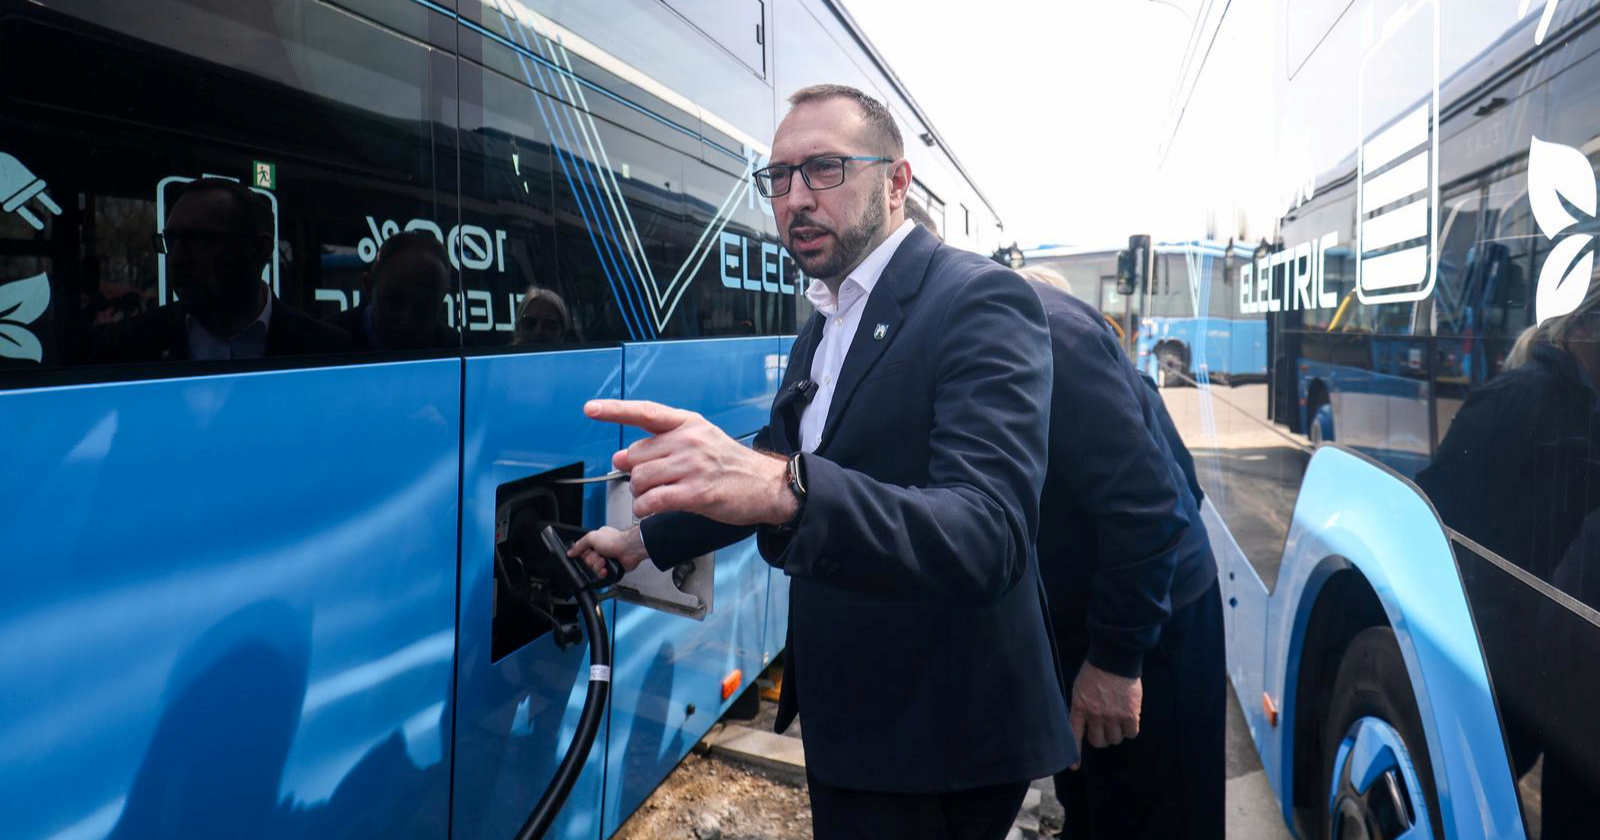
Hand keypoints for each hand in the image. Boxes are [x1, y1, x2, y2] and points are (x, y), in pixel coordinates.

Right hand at [568, 525, 647, 578]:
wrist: (629, 550)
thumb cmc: (616, 540)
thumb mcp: (592, 537)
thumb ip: (580, 544)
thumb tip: (570, 552)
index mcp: (596, 540)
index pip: (583, 551)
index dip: (583, 554)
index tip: (586, 553)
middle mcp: (601, 550)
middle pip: (587, 561)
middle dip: (592, 560)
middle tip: (599, 556)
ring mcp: (607, 559)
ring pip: (594, 568)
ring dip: (598, 566)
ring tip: (604, 561)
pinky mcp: (611, 568)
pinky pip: (601, 574)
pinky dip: (603, 572)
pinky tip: (606, 569)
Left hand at [584, 399, 796, 525]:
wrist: (767, 485)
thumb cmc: (731, 465)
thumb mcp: (698, 443)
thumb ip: (659, 447)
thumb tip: (620, 457)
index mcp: (689, 423)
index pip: (645, 412)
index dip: (615, 410)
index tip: (591, 409)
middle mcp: (689, 440)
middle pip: (636, 455)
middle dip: (635, 474)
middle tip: (650, 482)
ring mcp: (693, 466)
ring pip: (640, 479)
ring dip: (640, 494)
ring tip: (654, 498)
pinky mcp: (696, 493)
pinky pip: (653, 501)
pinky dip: (645, 508)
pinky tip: (652, 509)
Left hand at [1068, 661, 1142, 767]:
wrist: (1115, 658)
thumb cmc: (1095, 670)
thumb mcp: (1080, 688)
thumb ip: (1081, 706)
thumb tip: (1084, 721)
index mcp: (1080, 708)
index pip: (1074, 735)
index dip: (1075, 753)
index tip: (1075, 766)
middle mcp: (1096, 716)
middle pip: (1099, 742)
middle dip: (1101, 738)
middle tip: (1105, 729)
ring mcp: (1114, 716)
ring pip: (1115, 739)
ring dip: (1116, 734)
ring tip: (1117, 721)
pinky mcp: (1131, 714)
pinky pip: (1131, 733)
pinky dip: (1130, 730)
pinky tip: (1129, 720)